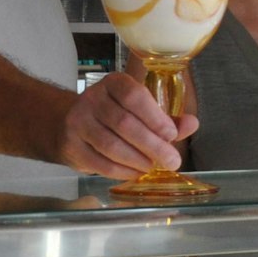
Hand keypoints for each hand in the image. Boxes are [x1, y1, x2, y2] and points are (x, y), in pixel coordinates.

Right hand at [61, 72, 196, 178]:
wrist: (65, 123)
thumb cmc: (111, 115)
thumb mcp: (138, 110)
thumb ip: (165, 117)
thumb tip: (192, 123)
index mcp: (113, 84)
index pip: (133, 96)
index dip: (155, 117)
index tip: (172, 134)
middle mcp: (92, 99)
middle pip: (124, 123)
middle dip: (153, 145)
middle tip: (172, 160)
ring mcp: (78, 122)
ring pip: (111, 145)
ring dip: (138, 160)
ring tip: (153, 167)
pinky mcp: (70, 145)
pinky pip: (99, 162)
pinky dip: (122, 171)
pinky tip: (135, 173)